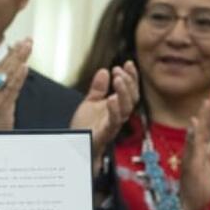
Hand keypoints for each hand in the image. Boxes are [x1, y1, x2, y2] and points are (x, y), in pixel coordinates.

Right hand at [0, 38, 31, 130]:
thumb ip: (3, 89)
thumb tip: (15, 76)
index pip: (0, 66)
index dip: (11, 53)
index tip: (20, 42)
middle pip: (4, 66)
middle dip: (16, 52)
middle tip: (27, 40)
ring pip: (7, 74)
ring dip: (18, 59)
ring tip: (27, 47)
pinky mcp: (0, 106)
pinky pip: (10, 89)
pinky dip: (18, 77)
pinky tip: (24, 67)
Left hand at [71, 60, 139, 174]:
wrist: (76, 145)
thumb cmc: (85, 128)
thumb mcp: (90, 102)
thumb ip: (98, 88)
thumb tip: (103, 71)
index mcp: (117, 106)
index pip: (129, 89)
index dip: (131, 76)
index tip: (127, 63)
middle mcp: (119, 114)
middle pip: (132, 97)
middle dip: (129, 82)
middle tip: (120, 70)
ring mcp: (114, 123)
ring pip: (127, 108)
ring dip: (124, 92)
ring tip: (118, 79)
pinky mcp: (107, 132)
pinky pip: (114, 121)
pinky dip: (114, 109)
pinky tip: (111, 99)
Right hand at [178, 92, 209, 209]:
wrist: (187, 207)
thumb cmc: (199, 190)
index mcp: (203, 151)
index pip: (208, 129)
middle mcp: (196, 151)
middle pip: (203, 127)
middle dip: (208, 111)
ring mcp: (192, 156)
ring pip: (197, 134)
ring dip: (202, 118)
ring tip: (206, 103)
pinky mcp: (190, 164)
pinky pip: (191, 148)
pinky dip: (192, 136)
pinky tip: (194, 125)